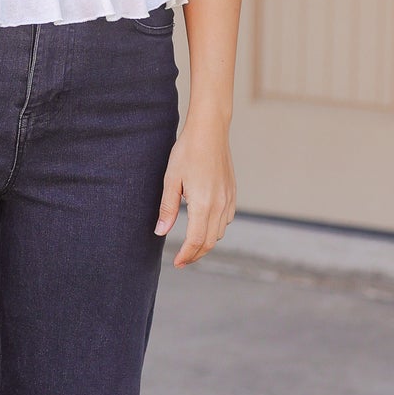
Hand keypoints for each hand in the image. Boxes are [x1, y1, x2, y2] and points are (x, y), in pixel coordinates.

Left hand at [153, 108, 235, 266]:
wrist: (210, 131)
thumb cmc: (187, 152)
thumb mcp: (171, 180)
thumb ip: (167, 208)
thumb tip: (161, 232)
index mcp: (203, 204)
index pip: (195, 240)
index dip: (186, 255)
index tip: (177, 263)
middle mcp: (220, 205)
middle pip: (209, 241)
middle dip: (196, 254)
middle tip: (182, 260)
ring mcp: (229, 199)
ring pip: (219, 232)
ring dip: (206, 243)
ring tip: (191, 246)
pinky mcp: (232, 193)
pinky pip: (226, 220)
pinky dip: (216, 229)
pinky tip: (204, 226)